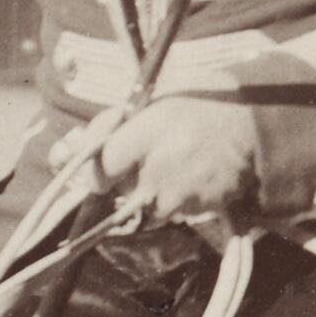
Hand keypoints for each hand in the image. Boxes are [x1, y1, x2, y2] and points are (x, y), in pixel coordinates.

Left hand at [68, 97, 263, 235]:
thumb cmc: (197, 104)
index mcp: (151, 129)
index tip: (104, 169)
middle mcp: (166, 163)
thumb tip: (60, 154)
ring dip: (154, 195)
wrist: (255, 119)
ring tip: (174, 168)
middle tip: (146, 164)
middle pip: (123, 193)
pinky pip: (177, 213)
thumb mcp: (152, 103)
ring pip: (149, 209)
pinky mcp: (204, 205)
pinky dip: (178, 201)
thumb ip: (108, 128)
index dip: (98, 171)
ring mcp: (186, 188)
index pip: (103, 164)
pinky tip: (193, 176)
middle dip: (127, 184)